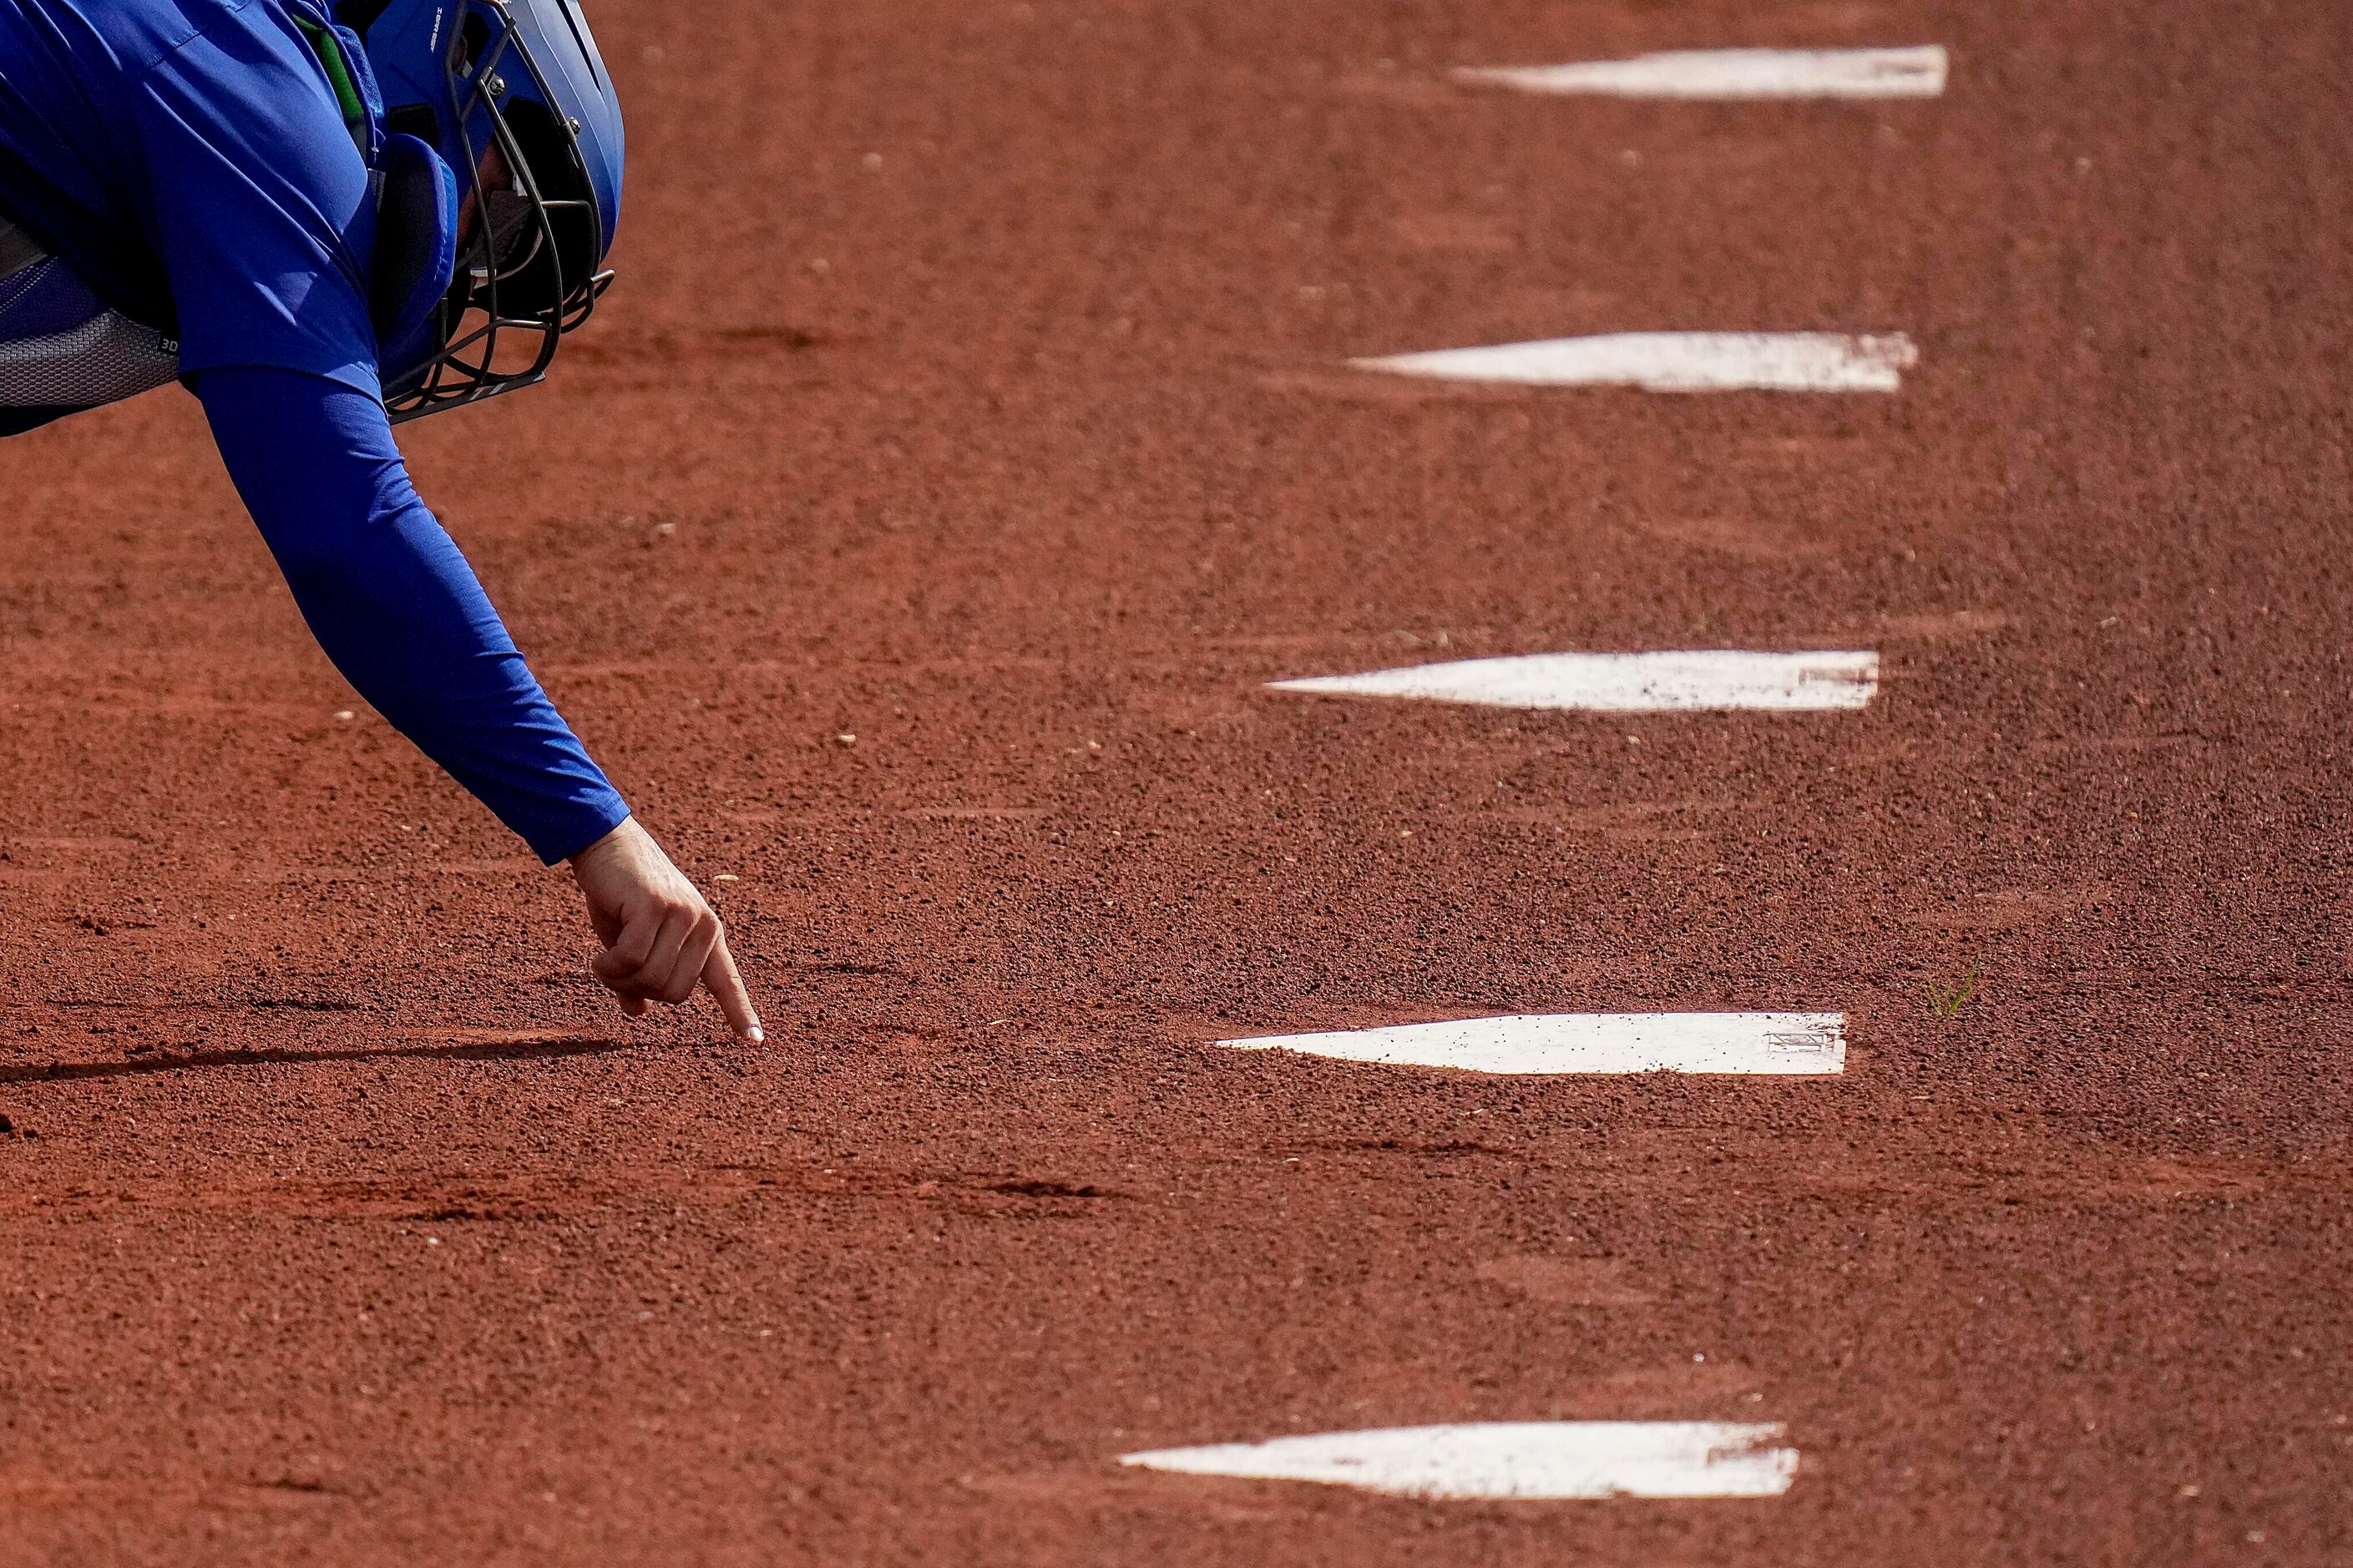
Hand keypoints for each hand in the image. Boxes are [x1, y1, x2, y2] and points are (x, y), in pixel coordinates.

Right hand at [568, 816, 763, 1042]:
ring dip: (617, 979)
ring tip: (604, 959)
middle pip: (673, 994)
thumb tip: (637, 1012)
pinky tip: (598, 956)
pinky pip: (630, 960)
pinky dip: (607, 967)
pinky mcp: (656, 907)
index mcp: (708, 934)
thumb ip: (639, 974)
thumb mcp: (631, 940)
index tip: (755, 1042)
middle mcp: (704, 925)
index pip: (727, 981)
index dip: (738, 1012)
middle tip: (615, 967)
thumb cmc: (620, 896)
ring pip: (650, 979)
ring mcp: (684, 914)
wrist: (606, 843)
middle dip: (637, 990)